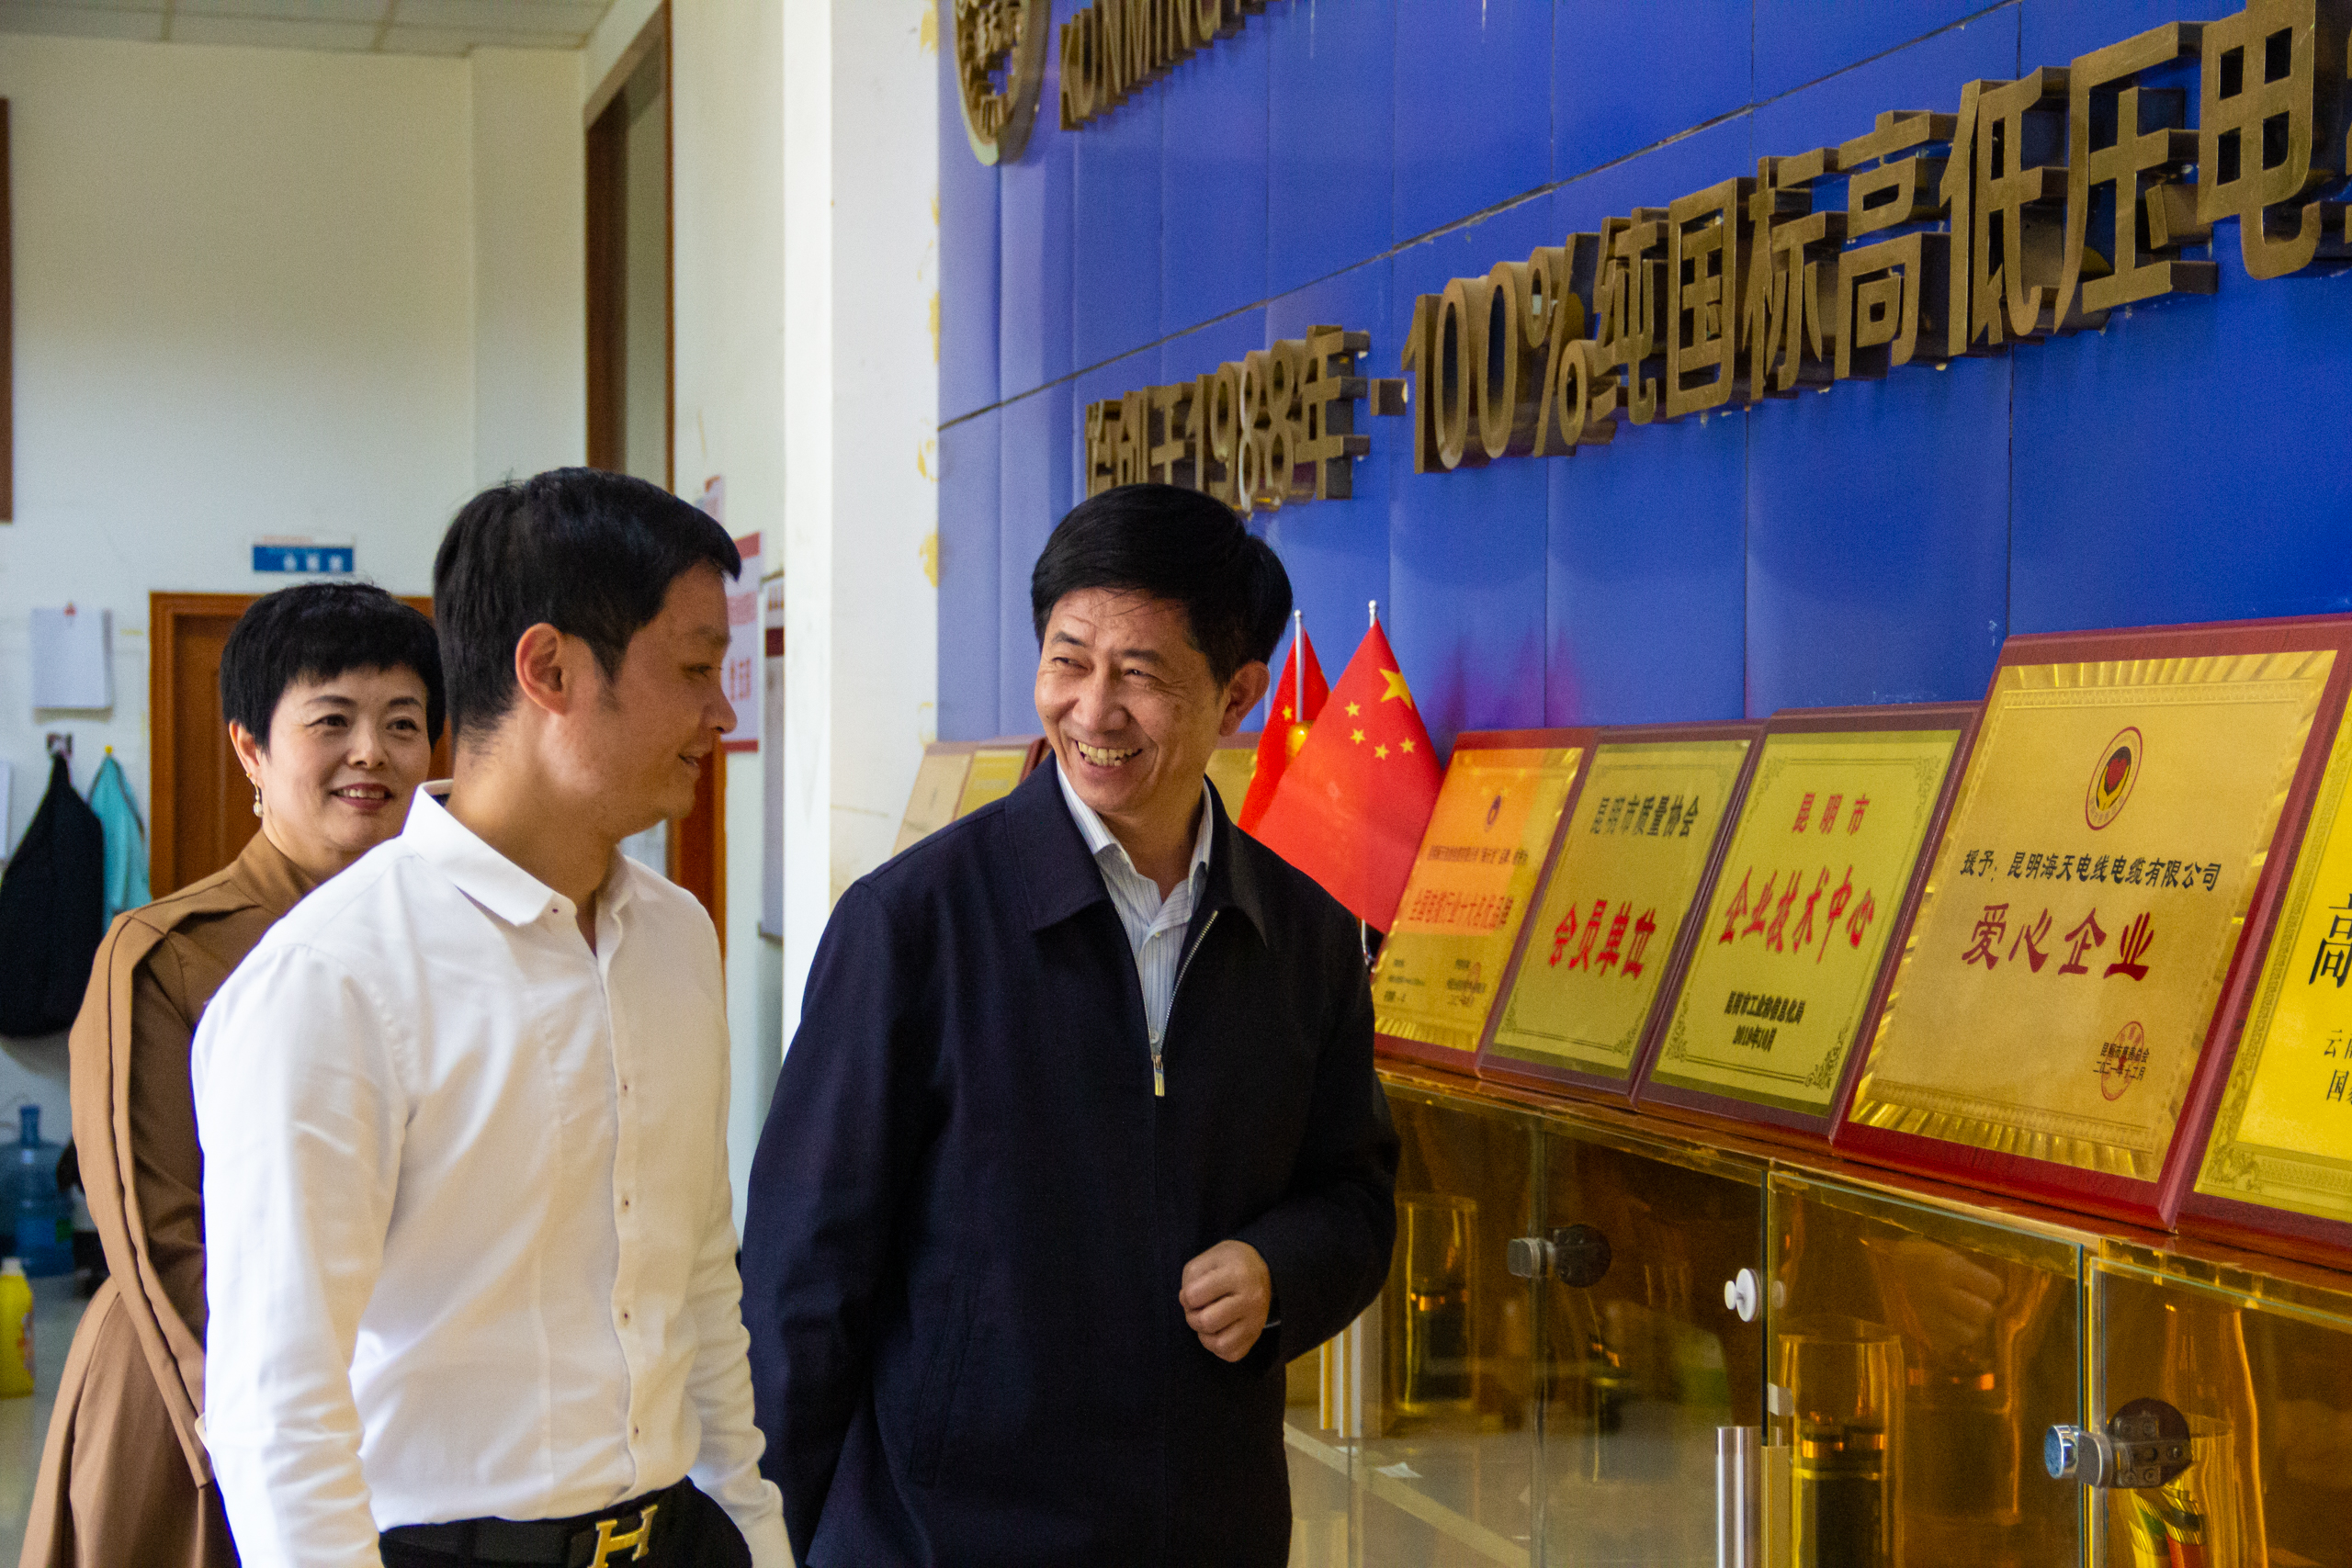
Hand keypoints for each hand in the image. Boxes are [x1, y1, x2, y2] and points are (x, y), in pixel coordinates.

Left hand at [1179, 1240, 1271, 1362]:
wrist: (1262, 1271)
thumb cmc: (1229, 1264)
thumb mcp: (1207, 1259)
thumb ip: (1190, 1280)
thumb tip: (1189, 1307)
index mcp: (1236, 1274)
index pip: (1194, 1295)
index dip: (1185, 1295)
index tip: (1193, 1291)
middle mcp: (1250, 1299)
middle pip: (1206, 1322)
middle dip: (1192, 1317)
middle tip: (1198, 1308)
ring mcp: (1256, 1321)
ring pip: (1219, 1344)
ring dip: (1205, 1335)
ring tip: (1208, 1321)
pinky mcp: (1255, 1337)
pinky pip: (1230, 1354)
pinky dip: (1218, 1346)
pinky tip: (1219, 1330)